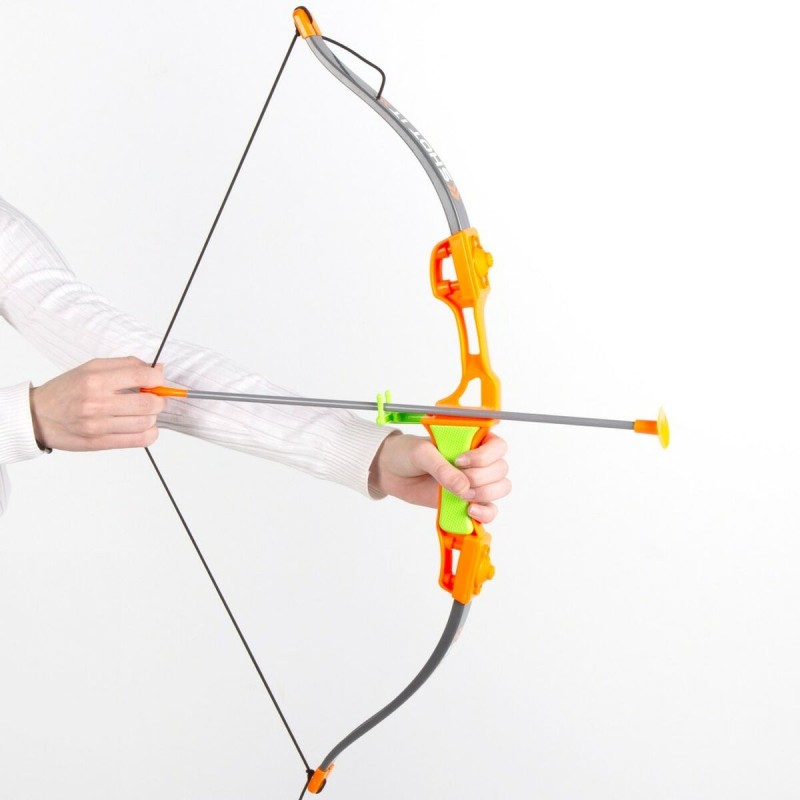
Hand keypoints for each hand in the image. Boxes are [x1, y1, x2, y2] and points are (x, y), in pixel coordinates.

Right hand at [29, 357, 165, 450]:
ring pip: (146, 422)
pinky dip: (150, 433)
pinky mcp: (100, 443)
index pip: (142, 377)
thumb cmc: (67, 390)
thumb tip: (157, 369)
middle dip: (159, 399)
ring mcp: (98, 425)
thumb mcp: (92, 368)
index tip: (156, 381)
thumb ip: (126, 365)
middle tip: (153, 397)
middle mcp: (97, 402)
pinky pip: (139, 441)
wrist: (38, 416)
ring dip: (152, 417)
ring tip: (143, 412)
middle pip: (149, 403)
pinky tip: (143, 427)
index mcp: (96, 379)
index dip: (157, 379)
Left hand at [369, 431, 509, 524]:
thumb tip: (463, 487)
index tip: (460, 460)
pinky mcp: (468, 499)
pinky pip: (489, 509)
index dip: (484, 456)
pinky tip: (470, 511)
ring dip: (484, 494)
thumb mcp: (421, 453)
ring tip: (460, 495)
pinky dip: (485, 513)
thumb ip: (442, 468)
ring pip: (499, 488)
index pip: (497, 446)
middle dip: (481, 478)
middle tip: (457, 480)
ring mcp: (474, 480)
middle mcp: (478, 459)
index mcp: (471, 438)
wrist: (390, 471)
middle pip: (500, 469)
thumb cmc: (406, 453)